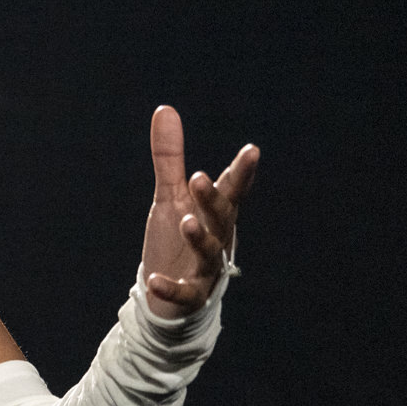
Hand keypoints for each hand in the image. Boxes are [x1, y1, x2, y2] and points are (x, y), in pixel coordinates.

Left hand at [140, 105, 259, 317]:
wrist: (173, 297)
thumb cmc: (176, 240)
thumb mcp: (169, 196)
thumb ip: (169, 157)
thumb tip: (165, 108)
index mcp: (216, 215)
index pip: (232, 190)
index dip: (242, 172)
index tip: (252, 151)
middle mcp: (217, 239)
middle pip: (221, 218)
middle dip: (212, 199)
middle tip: (198, 177)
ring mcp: (206, 269)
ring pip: (210, 254)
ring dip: (200, 238)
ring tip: (185, 221)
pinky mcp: (191, 296)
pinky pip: (185, 293)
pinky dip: (171, 288)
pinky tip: (154, 282)